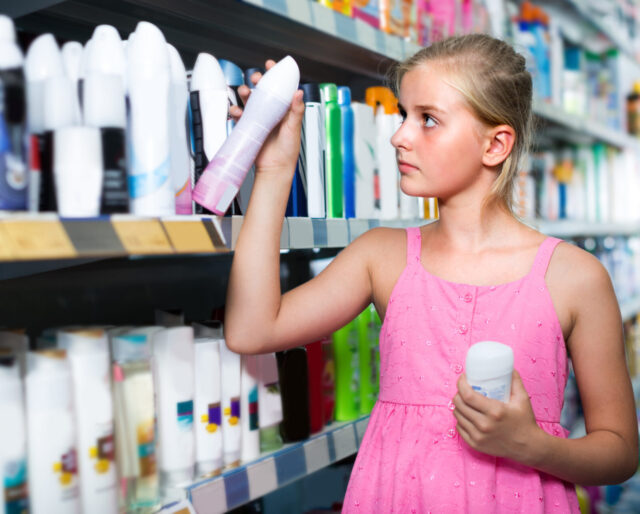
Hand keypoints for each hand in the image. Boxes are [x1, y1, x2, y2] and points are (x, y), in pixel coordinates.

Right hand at [231, 60, 304, 175]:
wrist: (275, 169)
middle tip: (255, 78)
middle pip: (262, 91)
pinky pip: (240, 116)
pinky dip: (235, 111)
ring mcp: (259, 119)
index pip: (280, 88)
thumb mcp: (294, 128)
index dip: (275, 75)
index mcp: (284, 110)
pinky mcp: (249, 127)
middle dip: (257, 81)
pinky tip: (236, 111)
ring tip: (244, 92)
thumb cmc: (287, 151)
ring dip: (244, 93)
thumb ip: (296, 110)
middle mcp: (271, 112)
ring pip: (249, 100)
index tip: (271, 65)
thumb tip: (298, 93)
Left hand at [452, 370, 541, 463]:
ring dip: (458, 406)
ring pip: (457, 415)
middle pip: (459, 404)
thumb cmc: (525, 421)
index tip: (463, 377)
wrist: (528, 447)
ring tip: (464, 400)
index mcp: (495, 411)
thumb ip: (515, 380)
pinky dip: (460, 419)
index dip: (460, 384)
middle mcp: (484, 425)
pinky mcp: (475, 444)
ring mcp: (478, 436)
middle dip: (458, 393)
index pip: (467, 395)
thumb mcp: (522, 398)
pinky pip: (459, 428)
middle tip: (463, 389)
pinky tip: (465, 414)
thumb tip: (508, 366)